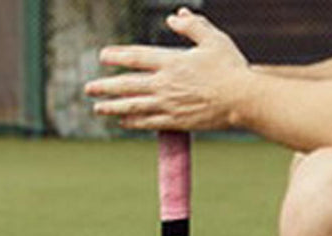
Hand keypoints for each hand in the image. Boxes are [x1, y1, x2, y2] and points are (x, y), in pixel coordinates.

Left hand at [85, 8, 249, 130]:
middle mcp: (165, 84)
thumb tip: (175, 16)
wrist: (242, 100)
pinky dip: (133, 122)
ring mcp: (169, 105)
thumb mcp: (212, 39)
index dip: (117, 56)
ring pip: (134, 106)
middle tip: (89, 88)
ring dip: (113, 107)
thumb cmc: (231, 68)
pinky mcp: (177, 122)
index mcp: (171, 61)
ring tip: (97, 108)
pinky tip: (122, 121)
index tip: (103, 57)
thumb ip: (192, 25)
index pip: (136, 57)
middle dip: (105, 86)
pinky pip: (149, 123)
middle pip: (128, 85)